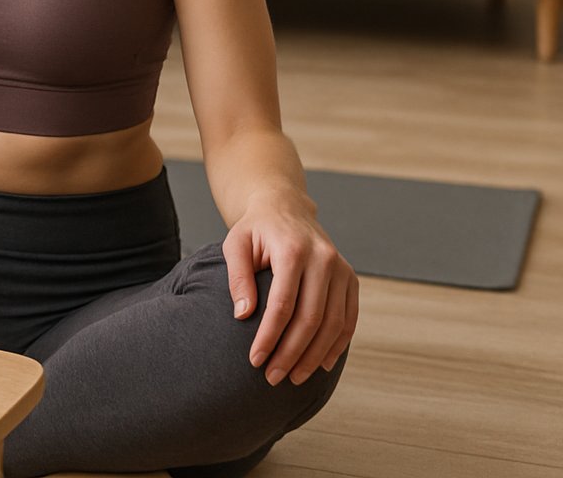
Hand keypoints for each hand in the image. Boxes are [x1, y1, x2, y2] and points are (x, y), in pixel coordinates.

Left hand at [222, 194, 357, 386]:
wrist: (285, 209)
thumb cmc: (255, 230)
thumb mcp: (235, 245)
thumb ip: (238, 278)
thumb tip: (242, 315)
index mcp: (293, 250)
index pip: (283, 304)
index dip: (269, 336)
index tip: (255, 360)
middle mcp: (324, 259)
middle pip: (311, 318)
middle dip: (291, 353)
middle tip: (272, 377)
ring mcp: (342, 270)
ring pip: (333, 324)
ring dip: (314, 356)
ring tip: (293, 377)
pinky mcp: (351, 279)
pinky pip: (349, 319)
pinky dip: (337, 345)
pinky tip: (321, 364)